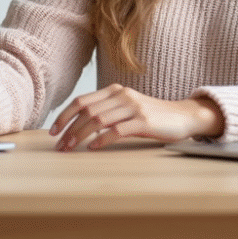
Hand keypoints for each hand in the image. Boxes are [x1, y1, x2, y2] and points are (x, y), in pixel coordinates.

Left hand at [50, 84, 223, 150]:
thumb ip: (107, 112)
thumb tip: (79, 127)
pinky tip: (94, 148)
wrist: (183, 116)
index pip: (82, 101)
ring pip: (98, 119)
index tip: (53, 131)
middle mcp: (122, 95)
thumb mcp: (127, 109)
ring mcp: (133, 107)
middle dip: (69, 129)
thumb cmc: (152, 117)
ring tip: (71, 148)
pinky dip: (102, 139)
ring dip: (81, 135)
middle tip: (59, 146)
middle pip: (86, 110)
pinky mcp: (144, 121)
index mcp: (115, 91)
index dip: (64, 116)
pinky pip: (117, 130)